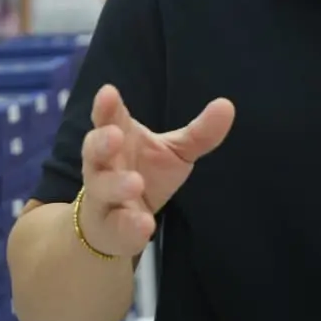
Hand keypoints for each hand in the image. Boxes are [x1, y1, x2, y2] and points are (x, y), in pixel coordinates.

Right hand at [78, 84, 234, 257]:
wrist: (115, 225)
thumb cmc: (145, 175)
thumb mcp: (174, 152)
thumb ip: (199, 133)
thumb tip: (226, 105)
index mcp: (117, 138)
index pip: (108, 117)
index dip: (106, 106)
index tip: (108, 92)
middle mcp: (103, 165)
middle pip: (94, 150)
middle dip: (101, 142)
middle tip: (115, 135)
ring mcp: (102, 197)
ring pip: (101, 189)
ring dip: (116, 185)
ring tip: (136, 182)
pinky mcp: (108, 228)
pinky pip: (115, 227)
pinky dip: (128, 226)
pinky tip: (144, 224)